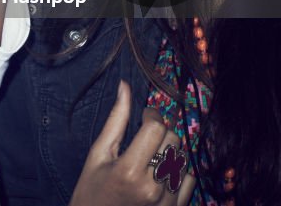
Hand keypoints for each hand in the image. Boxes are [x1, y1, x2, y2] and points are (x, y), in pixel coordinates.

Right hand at [69, 81, 195, 205]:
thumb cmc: (91, 191)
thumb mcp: (98, 154)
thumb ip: (115, 121)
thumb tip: (124, 87)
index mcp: (128, 169)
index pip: (156, 128)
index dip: (152, 115)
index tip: (145, 115)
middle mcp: (151, 186)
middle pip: (172, 140)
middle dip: (161, 131)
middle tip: (146, 134)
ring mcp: (166, 201)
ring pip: (182, 158)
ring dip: (170, 150)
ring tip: (151, 156)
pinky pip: (189, 179)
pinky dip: (178, 171)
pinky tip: (160, 172)